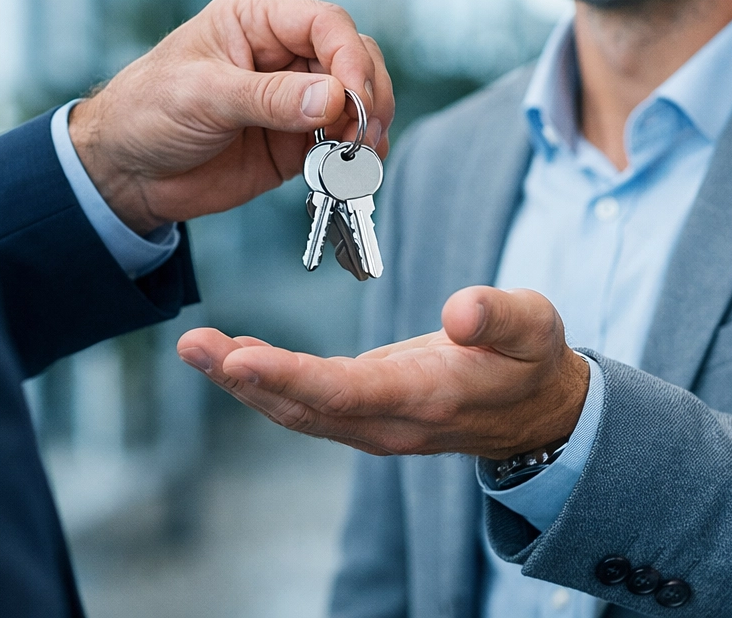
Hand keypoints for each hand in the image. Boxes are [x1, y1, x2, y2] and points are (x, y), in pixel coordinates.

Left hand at [69, 0, 393, 232]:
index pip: (325, 23)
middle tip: (363, 135)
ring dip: (367, 127)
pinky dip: (355, 156)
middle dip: (367, 94)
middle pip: (353, 57)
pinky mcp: (296, 140)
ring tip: (359, 158)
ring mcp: (295, 97)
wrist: (126, 171)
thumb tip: (333, 98)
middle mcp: (283, 52)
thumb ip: (268, 98)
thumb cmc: (147, 111)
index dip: (349, 57)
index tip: (354, 98)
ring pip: (357, 99)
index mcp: (256, 19)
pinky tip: (354, 172)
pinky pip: (342, 141)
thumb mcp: (201, 96)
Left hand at [176, 286, 589, 458]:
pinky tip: (233, 354)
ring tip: (195, 347)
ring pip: (296, 408)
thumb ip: (499, 315)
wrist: (539, 413)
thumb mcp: (536, 325)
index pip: (347, 393)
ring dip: (241, 379)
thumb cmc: (533, 359)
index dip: (290, 379)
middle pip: (305, 407)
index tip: (240, 360)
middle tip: (192, 347)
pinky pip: (304, 400)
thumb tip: (459, 309)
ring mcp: (373, 421)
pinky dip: (264, 379)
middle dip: (243, 379)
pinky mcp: (363, 409)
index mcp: (428, 398)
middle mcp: (390, 421)